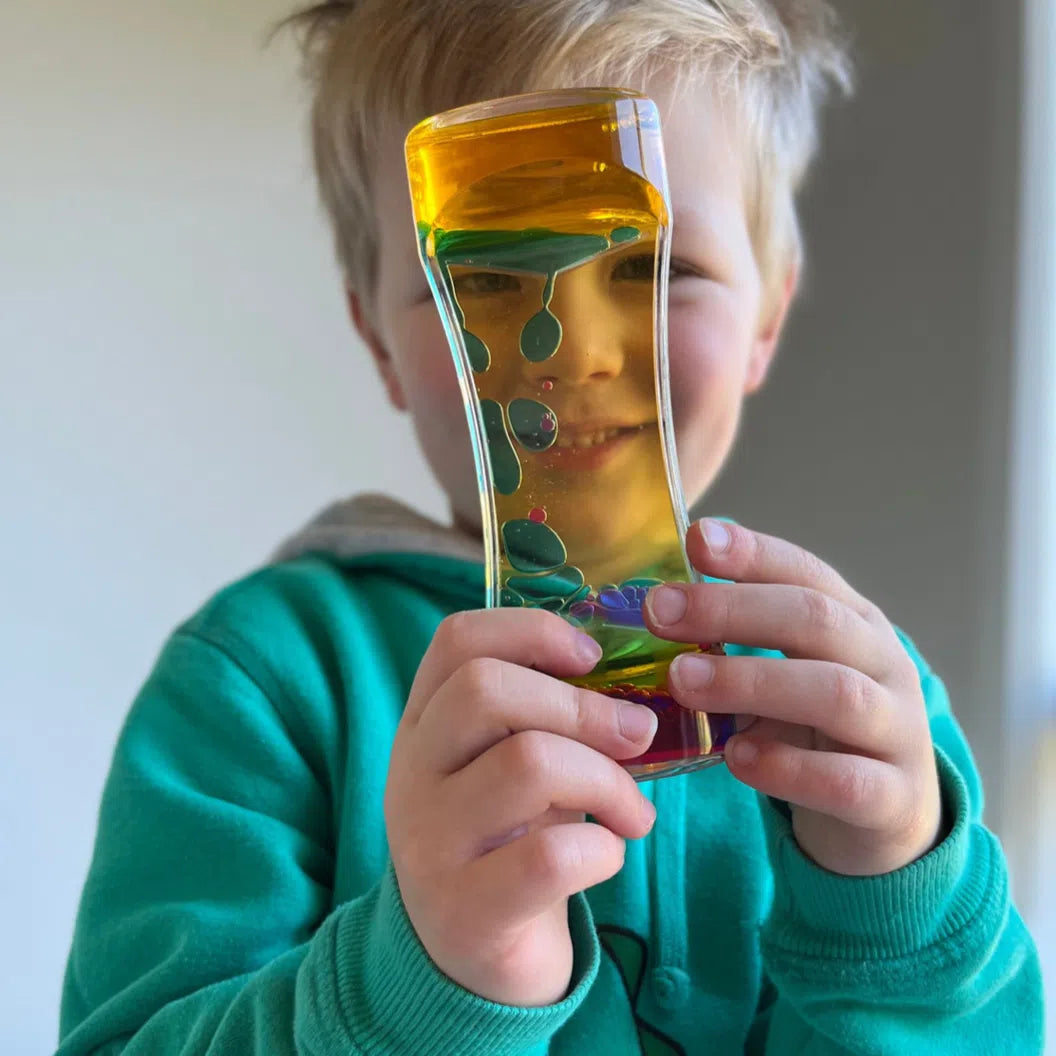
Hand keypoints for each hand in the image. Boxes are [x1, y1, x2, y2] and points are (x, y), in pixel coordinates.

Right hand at [384, 608, 657, 1006]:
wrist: (469, 962)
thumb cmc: (507, 841)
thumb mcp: (510, 767)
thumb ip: (548, 724)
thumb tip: (633, 700)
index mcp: (423, 725)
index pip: (456, 640)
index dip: (531, 631)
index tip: (591, 656)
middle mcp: (412, 773)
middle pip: (486, 690)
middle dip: (584, 706)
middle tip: (638, 734)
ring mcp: (429, 842)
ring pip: (528, 764)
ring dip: (608, 781)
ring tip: (634, 811)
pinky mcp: (465, 910)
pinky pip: (552, 856)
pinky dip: (604, 850)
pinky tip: (607, 857)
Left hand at [645, 519, 941, 876]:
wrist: (885, 818)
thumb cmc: (815, 729)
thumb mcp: (785, 673)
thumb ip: (738, 641)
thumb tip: (656, 605)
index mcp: (856, 622)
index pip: (806, 573)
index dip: (752, 553)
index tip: (695, 540)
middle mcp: (884, 665)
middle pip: (817, 621)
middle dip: (733, 610)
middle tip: (659, 612)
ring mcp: (896, 731)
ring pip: (837, 694)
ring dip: (752, 682)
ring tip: (683, 681)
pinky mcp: (893, 798)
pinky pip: (846, 781)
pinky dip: (787, 767)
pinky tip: (737, 757)